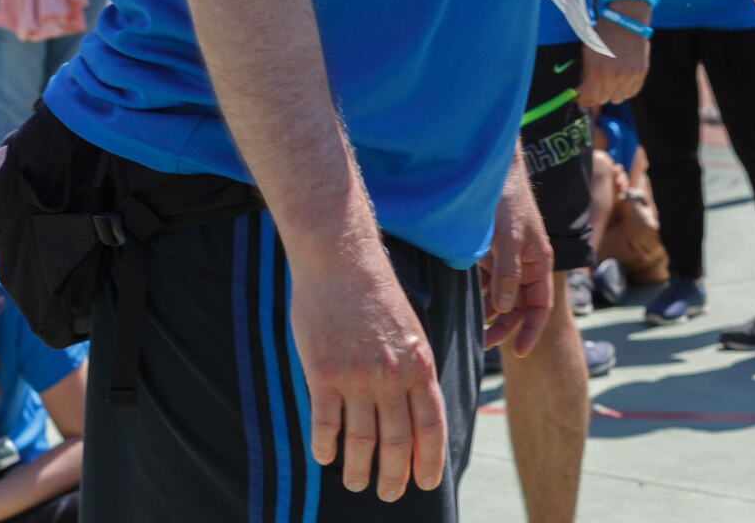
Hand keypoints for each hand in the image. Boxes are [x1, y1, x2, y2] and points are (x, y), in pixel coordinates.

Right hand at [288, 235, 446, 501]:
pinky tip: (324, 457)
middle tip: (388, 494)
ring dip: (360, 468)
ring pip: (362, 439)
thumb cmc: (375, 294)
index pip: (431, 424)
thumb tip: (416, 407)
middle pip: (397, 440)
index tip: (426, 482)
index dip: (429, 459)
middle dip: (394, 475)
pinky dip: (325, 446)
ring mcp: (357, 375)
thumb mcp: (410, 329)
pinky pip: (326, 422)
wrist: (341, 259)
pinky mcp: (323, 372)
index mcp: (419, 363)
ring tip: (357, 482)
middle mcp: (392, 374)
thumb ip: (413, 368)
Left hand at [479, 149, 553, 355]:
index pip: (540, 306)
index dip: (532, 329)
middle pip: (518, 306)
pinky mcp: (489, 255)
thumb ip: (507, 273)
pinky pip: (485, 283)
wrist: (492, 173)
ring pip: (500, 298)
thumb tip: (501, 308)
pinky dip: (478, 296)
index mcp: (539, 264)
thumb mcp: (509, 238)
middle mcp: (525, 266)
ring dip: (489, 314)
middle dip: (504, 327)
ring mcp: (507, 262)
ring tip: (473, 330)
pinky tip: (466, 305)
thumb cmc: (508, 202)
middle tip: (484, 343)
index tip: (520, 352)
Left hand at [577, 0, 650, 105]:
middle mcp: (614, 77)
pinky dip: (625, 89)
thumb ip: (585, 74)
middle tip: (595, 85)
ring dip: (612, 92)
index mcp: (597, 71)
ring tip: (610, 81)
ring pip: (617, 99)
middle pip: (602, 100)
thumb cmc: (602, 35)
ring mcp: (629, 76)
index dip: (583, 99)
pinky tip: (622, 79)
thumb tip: (582, 91)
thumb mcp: (587, 53)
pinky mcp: (641, 74)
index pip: (589, 98)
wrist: (625, 22)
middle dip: (596, 94)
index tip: (581, 96)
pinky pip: (631, 92)